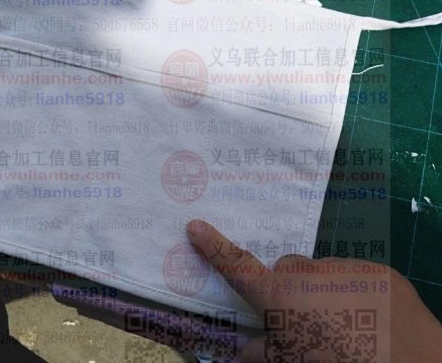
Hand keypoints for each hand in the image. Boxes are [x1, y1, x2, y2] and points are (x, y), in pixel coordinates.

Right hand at [186, 219, 441, 362]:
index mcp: (281, 296)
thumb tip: (237, 353)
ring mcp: (346, 268)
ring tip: (345, 324)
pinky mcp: (378, 271)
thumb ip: (259, 354)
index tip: (195, 225)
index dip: (214, 246)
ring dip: (324, 292)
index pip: (238, 267)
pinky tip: (371, 319)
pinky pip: (355, 276)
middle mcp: (309, 273)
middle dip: (290, 289)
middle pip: (287, 270)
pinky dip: (355, 292)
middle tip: (305, 322)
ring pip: (322, 274)